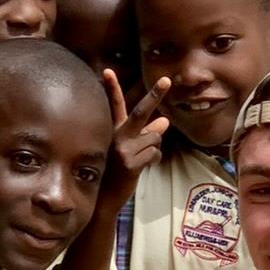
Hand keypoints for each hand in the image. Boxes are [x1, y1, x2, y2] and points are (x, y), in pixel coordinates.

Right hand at [100, 70, 168, 211]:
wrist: (103, 198)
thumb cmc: (115, 170)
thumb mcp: (127, 150)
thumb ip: (145, 134)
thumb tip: (165, 121)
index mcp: (112, 130)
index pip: (114, 106)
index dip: (111, 88)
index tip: (107, 71)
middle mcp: (116, 136)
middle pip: (140, 112)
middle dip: (155, 95)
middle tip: (166, 80)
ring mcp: (123, 150)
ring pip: (155, 138)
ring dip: (154, 148)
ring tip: (139, 159)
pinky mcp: (131, 163)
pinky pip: (155, 154)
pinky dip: (154, 160)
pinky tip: (141, 168)